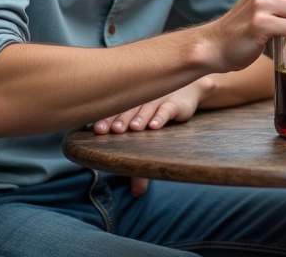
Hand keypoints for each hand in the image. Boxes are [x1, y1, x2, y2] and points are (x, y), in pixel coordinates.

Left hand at [90, 78, 212, 195]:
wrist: (187, 93)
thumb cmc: (162, 118)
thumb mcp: (152, 142)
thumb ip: (142, 165)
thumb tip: (137, 193)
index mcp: (129, 108)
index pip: (115, 114)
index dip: (107, 120)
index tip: (98, 130)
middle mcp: (141, 103)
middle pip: (128, 111)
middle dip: (120, 120)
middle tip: (114, 130)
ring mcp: (157, 101)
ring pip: (146, 109)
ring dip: (140, 118)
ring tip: (135, 128)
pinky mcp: (174, 103)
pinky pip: (166, 110)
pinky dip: (160, 116)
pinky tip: (155, 125)